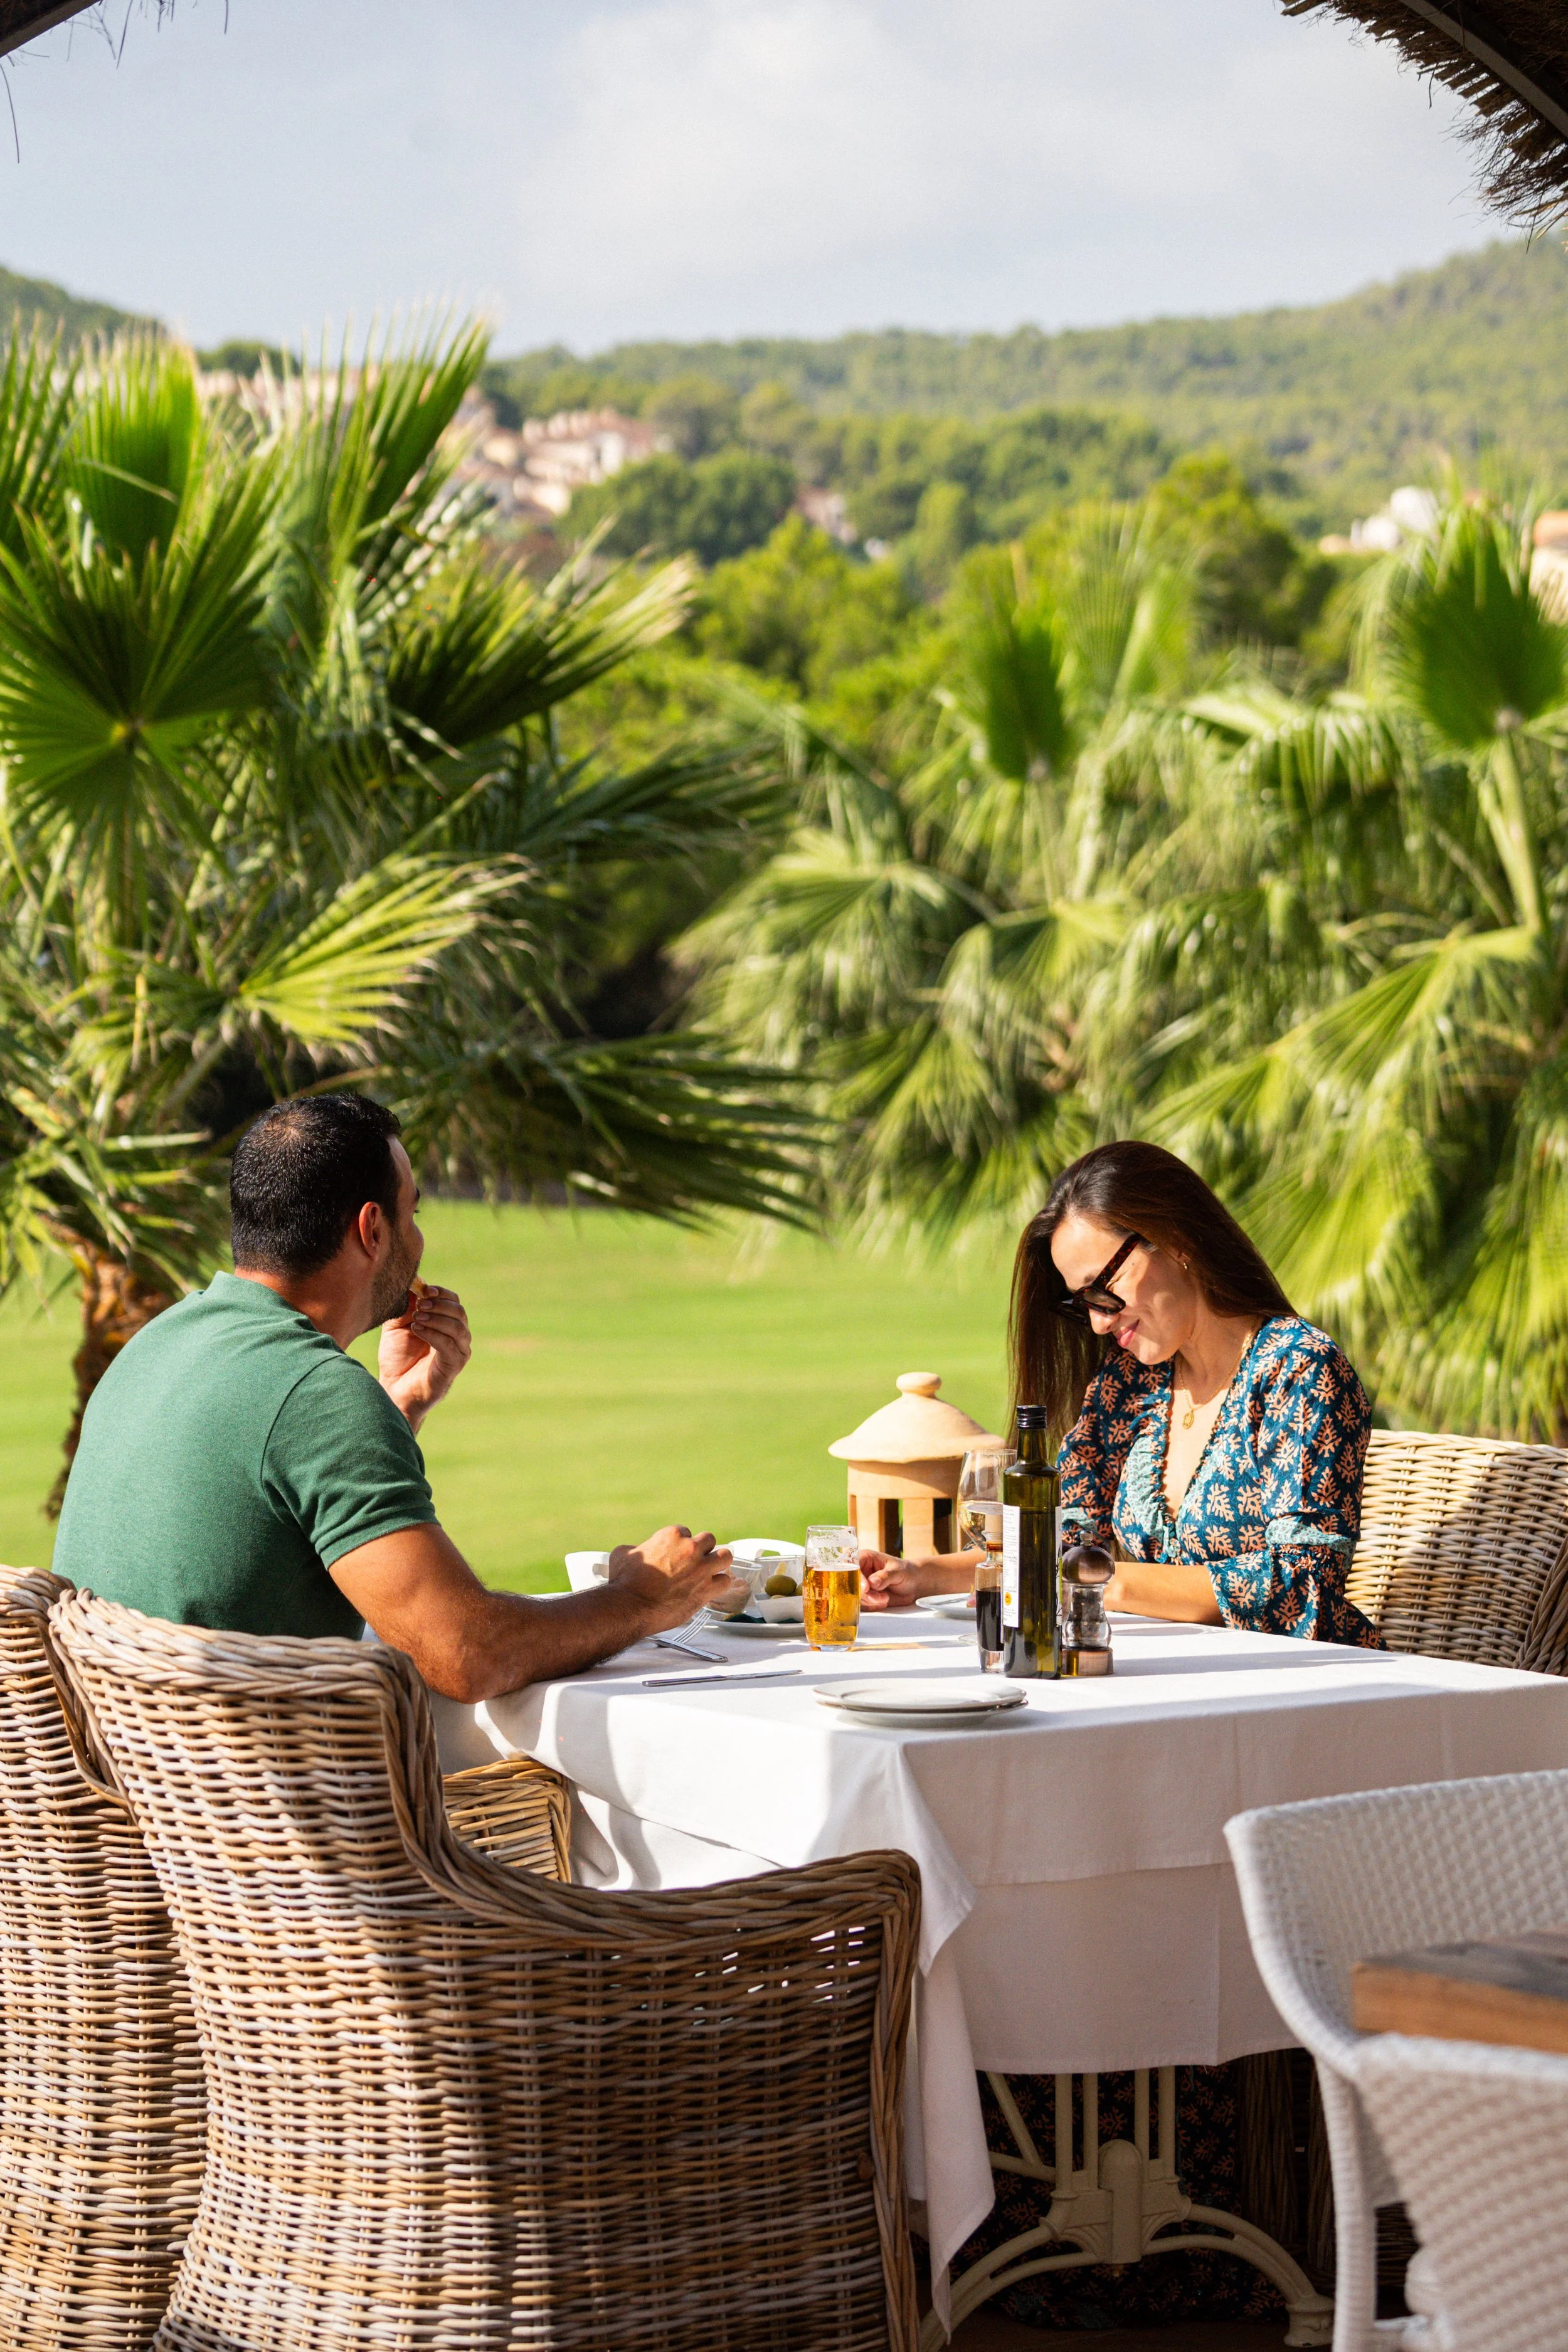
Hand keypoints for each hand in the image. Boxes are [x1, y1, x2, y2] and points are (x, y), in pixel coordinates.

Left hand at [378, 1283, 471, 1433]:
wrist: (394, 1390)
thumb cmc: (397, 1359)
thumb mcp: (398, 1326)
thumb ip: (406, 1307)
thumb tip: (412, 1284)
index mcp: (447, 1326)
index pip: (455, 1303)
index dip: (443, 1294)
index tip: (426, 1290)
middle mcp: (458, 1339)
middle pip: (459, 1313)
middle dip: (439, 1305)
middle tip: (420, 1304)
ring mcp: (458, 1354)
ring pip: (458, 1328)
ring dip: (436, 1318)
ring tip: (416, 1318)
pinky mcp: (452, 1367)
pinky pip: (449, 1346)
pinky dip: (433, 1334)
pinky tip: (417, 1329)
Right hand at [607, 1525, 746, 1633]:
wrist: (630, 1606)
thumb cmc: (625, 1582)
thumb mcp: (623, 1554)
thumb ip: (636, 1548)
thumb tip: (636, 1550)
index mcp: (672, 1536)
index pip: (685, 1532)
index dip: (682, 1544)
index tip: (678, 1554)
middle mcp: (690, 1548)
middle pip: (709, 1540)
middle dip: (703, 1550)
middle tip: (697, 1561)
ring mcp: (701, 1569)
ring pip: (725, 1557)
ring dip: (719, 1563)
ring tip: (713, 1570)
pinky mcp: (706, 1589)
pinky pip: (725, 1582)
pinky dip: (719, 1584)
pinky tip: (712, 1588)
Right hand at [858, 1547, 984, 1609]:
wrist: (913, 1584)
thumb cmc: (906, 1572)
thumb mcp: (898, 1571)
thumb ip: (885, 1576)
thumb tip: (872, 1582)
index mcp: (864, 1558)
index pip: (852, 1566)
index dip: (856, 1577)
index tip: (866, 1587)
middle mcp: (860, 1571)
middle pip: (851, 1584)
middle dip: (865, 1593)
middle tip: (879, 1597)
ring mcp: (861, 1585)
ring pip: (856, 1596)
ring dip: (870, 1601)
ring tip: (885, 1598)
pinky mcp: (865, 1596)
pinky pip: (862, 1604)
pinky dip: (872, 1606)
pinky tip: (883, 1601)